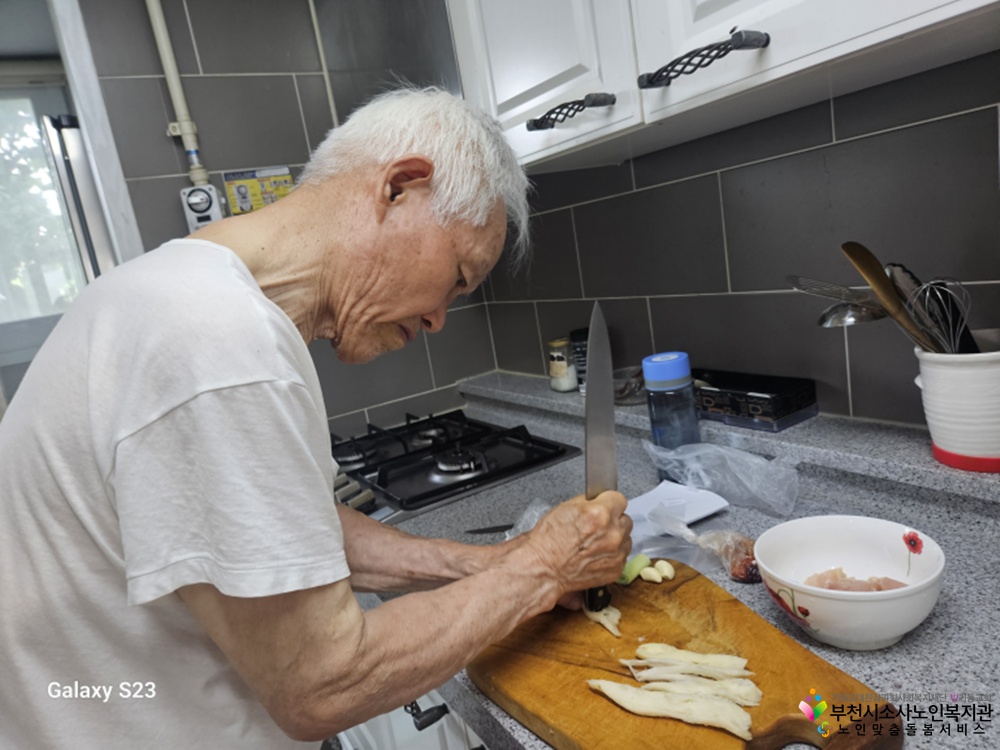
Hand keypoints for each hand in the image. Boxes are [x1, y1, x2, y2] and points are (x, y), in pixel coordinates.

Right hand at [522, 492, 631, 606]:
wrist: (544, 568)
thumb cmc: (549, 541)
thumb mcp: (566, 507)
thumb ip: (589, 501)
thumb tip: (599, 499)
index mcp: (600, 514)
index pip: (620, 498)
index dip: (609, 502)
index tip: (605, 505)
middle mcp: (612, 533)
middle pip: (626, 519)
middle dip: (613, 520)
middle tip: (597, 525)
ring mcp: (616, 553)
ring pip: (626, 538)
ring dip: (615, 537)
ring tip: (596, 542)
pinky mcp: (616, 568)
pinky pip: (622, 555)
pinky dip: (612, 554)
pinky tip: (596, 554)